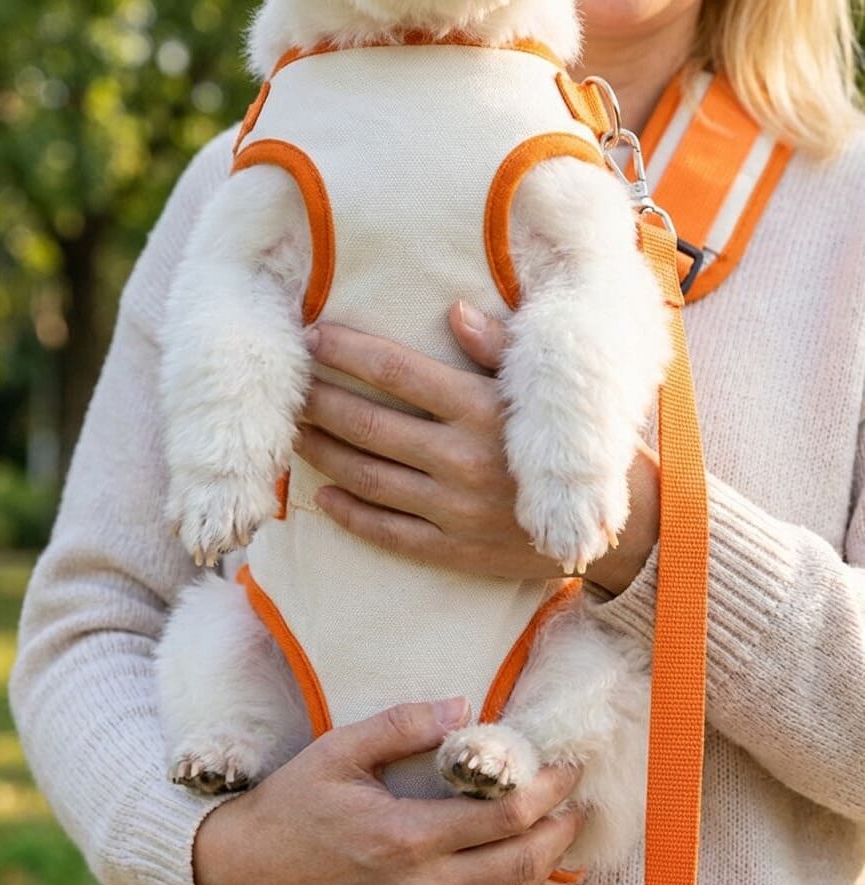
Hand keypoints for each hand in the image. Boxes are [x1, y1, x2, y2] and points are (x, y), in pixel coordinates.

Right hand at [193, 698, 582, 884]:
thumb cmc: (294, 804)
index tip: (567, 767)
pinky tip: (518, 863)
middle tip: (579, 799)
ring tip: (562, 828)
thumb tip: (461, 706)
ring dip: (543, 862)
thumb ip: (402, 725)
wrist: (249, 875)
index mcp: (404, 837)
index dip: (546, 791)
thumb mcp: (340, 750)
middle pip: (518, 863)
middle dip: (560, 829)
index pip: (503, 818)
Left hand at [296, 302, 660, 594]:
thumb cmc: (583, 447)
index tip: (311, 336)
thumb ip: (500, 350)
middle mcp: (462, 459)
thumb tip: (452, 311)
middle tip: (289, 386)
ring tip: (295, 434)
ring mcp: (454, 510)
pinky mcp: (454, 551)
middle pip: (368, 424)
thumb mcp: (550, 392)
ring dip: (324, 453)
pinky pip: (387, 532)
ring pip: (368, 477)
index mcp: (483, 410)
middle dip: (319, 401)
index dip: (347, 351)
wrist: (619, 531)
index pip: (397, 372)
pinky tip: (322, 496)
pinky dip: (349, 514)